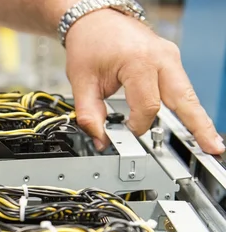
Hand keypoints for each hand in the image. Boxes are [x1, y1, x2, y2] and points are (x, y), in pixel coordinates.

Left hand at [65, 10, 223, 153]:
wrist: (95, 20)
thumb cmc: (90, 44)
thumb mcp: (81, 82)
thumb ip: (89, 114)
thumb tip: (99, 140)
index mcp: (139, 61)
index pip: (148, 106)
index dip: (137, 125)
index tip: (126, 133)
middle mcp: (161, 57)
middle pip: (184, 98)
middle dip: (197, 126)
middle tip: (212, 148)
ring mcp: (170, 58)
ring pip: (188, 94)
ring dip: (197, 119)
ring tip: (211, 142)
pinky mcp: (170, 61)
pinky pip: (181, 88)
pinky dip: (187, 107)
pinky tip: (196, 124)